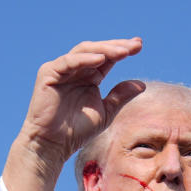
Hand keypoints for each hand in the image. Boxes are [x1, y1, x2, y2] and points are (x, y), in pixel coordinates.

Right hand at [3, 38, 146, 190]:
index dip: (122, 50)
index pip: (107, 58)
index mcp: (89, 76)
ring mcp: (61, 69)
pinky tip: (101, 60)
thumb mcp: (106, 112)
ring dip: (104, 50)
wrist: (54, 144)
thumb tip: (142, 84)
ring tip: (123, 52)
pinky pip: (68, 62)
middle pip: (97, 50)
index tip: (139, 46)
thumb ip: (120, 96)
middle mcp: (76, 69)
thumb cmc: (77, 131)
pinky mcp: (48, 73)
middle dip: (117, 46)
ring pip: (84, 51)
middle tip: (135, 45)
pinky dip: (84, 59)